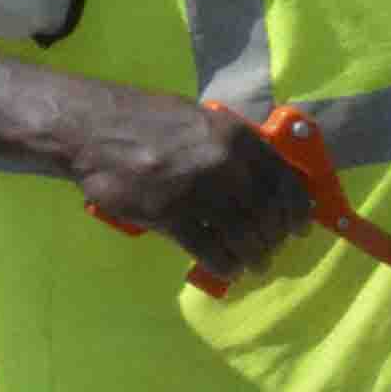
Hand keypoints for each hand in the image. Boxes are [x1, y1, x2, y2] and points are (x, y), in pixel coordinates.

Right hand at [70, 89, 315, 281]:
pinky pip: (208, 248)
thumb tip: (264, 178)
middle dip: (273, 238)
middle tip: (271, 251)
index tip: (300, 228)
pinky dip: (222, 264)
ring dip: (253, 256)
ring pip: (243, 235)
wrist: (90, 128)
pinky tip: (226, 269)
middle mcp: (225, 164)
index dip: (296, 210)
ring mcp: (197, 191)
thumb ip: (234, 148)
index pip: (284, 182)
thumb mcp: (202, 122)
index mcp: (238, 138)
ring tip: (254, 265)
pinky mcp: (168, 215)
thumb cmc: (146, 122)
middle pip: (266, 213)